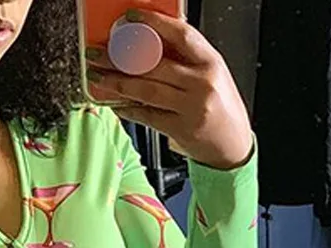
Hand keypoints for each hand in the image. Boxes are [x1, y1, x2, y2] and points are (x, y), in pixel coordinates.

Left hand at [87, 10, 252, 169]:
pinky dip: (128, 109)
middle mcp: (202, 82)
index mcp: (211, 62)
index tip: (131, 18)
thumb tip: (147, 46)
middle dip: (120, 58)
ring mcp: (191, 107)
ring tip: (98, 77)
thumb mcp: (211, 75)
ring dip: (117, 83)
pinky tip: (114, 103)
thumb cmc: (221, 108)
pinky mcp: (180, 128)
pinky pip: (147, 115)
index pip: (181, 34)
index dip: (154, 23)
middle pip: (155, 64)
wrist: (233, 146)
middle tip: (98, 54)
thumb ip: (185, 60)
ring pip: (147, 90)